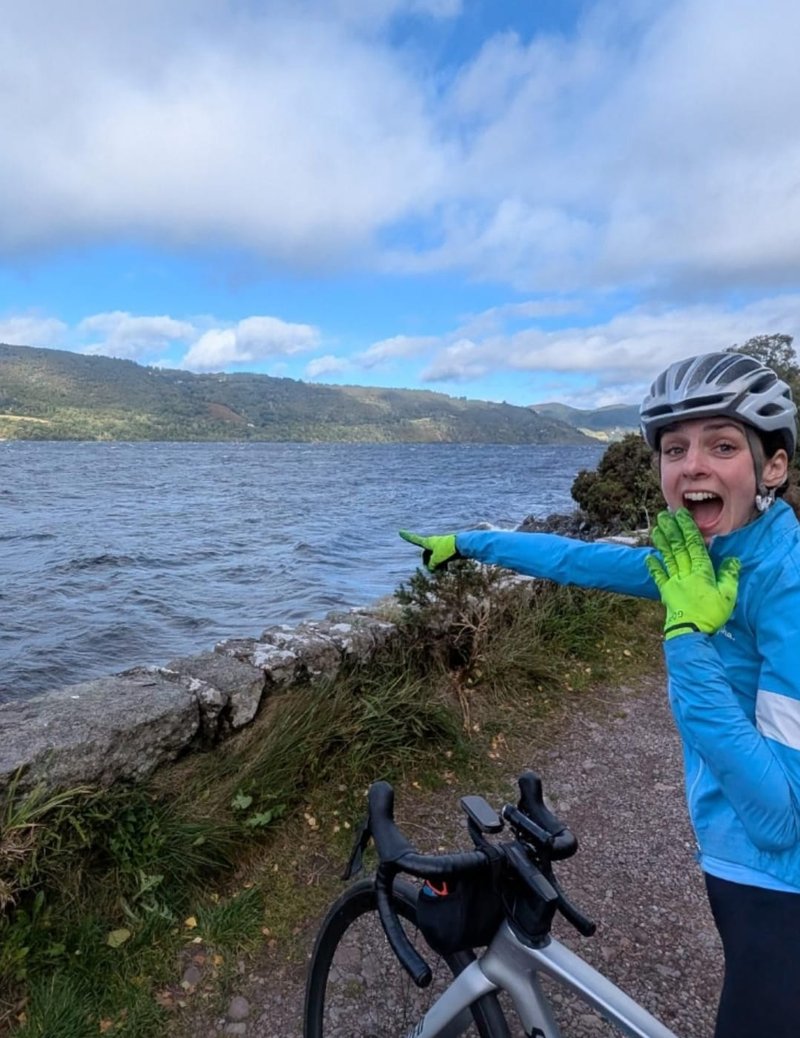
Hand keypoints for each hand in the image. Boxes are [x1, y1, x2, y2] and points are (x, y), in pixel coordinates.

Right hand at [398, 530, 459, 571]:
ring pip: (434, 559)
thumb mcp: (436, 560)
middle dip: (428, 564)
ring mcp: (441, 547)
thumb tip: (431, 568)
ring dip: (436, 567)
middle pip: (426, 555)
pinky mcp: (448, 551)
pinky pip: (441, 560)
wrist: (464, 545)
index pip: (414, 539)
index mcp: (428, 542)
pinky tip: (446, 571)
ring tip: (442, 573)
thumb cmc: (448, 550)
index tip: (400, 531)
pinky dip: (442, 565)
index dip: (407, 537)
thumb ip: (431, 565)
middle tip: (433, 571)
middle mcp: (433, 543)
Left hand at [646, 508, 740, 639]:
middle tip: (663, 515)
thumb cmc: (711, 614)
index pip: (693, 545)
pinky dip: (654, 566)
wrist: (691, 632)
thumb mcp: (728, 595)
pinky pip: (659, 577)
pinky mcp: (667, 592)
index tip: (680, 515)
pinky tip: (649, 557)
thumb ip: (729, 576)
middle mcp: (685, 573)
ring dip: (661, 542)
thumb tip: (733, 560)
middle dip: (671, 530)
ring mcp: (674, 582)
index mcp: (701, 571)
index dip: (687, 528)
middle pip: (678, 547)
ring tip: (656, 528)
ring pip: (667, 557)